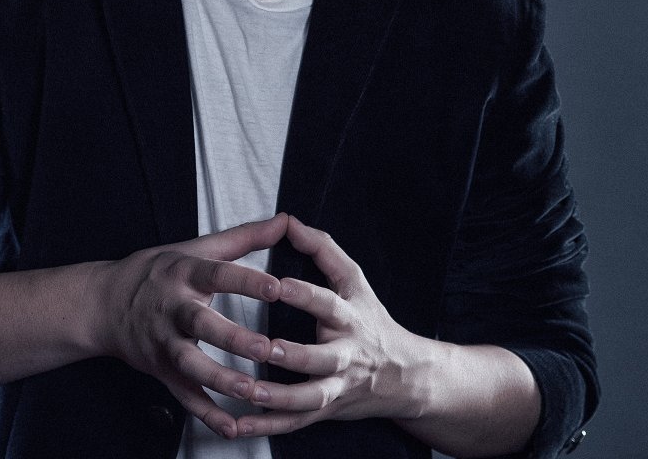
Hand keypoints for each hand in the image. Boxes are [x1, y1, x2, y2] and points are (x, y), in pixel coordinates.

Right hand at [97, 214, 287, 438]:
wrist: (102, 304)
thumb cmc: (157, 272)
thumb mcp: (195, 248)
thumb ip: (244, 237)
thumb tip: (285, 219)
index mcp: (184, 274)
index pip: (218, 275)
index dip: (246, 282)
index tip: (277, 287)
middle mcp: (172, 309)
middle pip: (202, 325)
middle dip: (234, 339)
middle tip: (268, 349)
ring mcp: (164, 343)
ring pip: (191, 365)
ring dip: (221, 380)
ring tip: (252, 392)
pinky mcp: (161, 370)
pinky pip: (184, 396)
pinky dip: (206, 414)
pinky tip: (232, 428)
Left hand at [236, 216, 436, 436]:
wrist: (406, 376)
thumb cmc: (370, 319)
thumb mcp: (354, 281)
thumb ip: (322, 250)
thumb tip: (288, 220)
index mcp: (349, 318)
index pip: (328, 303)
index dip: (304, 294)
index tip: (278, 284)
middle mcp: (345, 354)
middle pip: (321, 358)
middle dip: (294, 354)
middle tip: (263, 347)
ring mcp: (336, 386)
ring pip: (310, 397)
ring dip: (279, 397)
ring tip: (250, 392)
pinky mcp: (325, 410)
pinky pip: (296, 422)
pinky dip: (268, 426)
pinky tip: (240, 425)